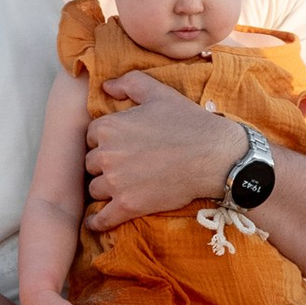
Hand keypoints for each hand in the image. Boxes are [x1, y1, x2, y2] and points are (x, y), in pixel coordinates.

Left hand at [85, 74, 242, 227]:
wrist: (213, 156)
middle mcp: (107, 155)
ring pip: (95, 189)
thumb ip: (129, 83)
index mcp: (109, 127)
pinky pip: (102, 218)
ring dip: (105, 189)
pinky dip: (98, 221)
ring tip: (120, 187)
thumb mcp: (159, 93)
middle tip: (123, 166)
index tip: (120, 145)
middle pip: (91, 164)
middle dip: (104, 165)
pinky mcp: (127, 206)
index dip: (105, 141)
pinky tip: (97, 221)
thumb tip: (106, 85)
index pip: (92, 137)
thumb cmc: (188, 122)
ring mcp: (116, 183)